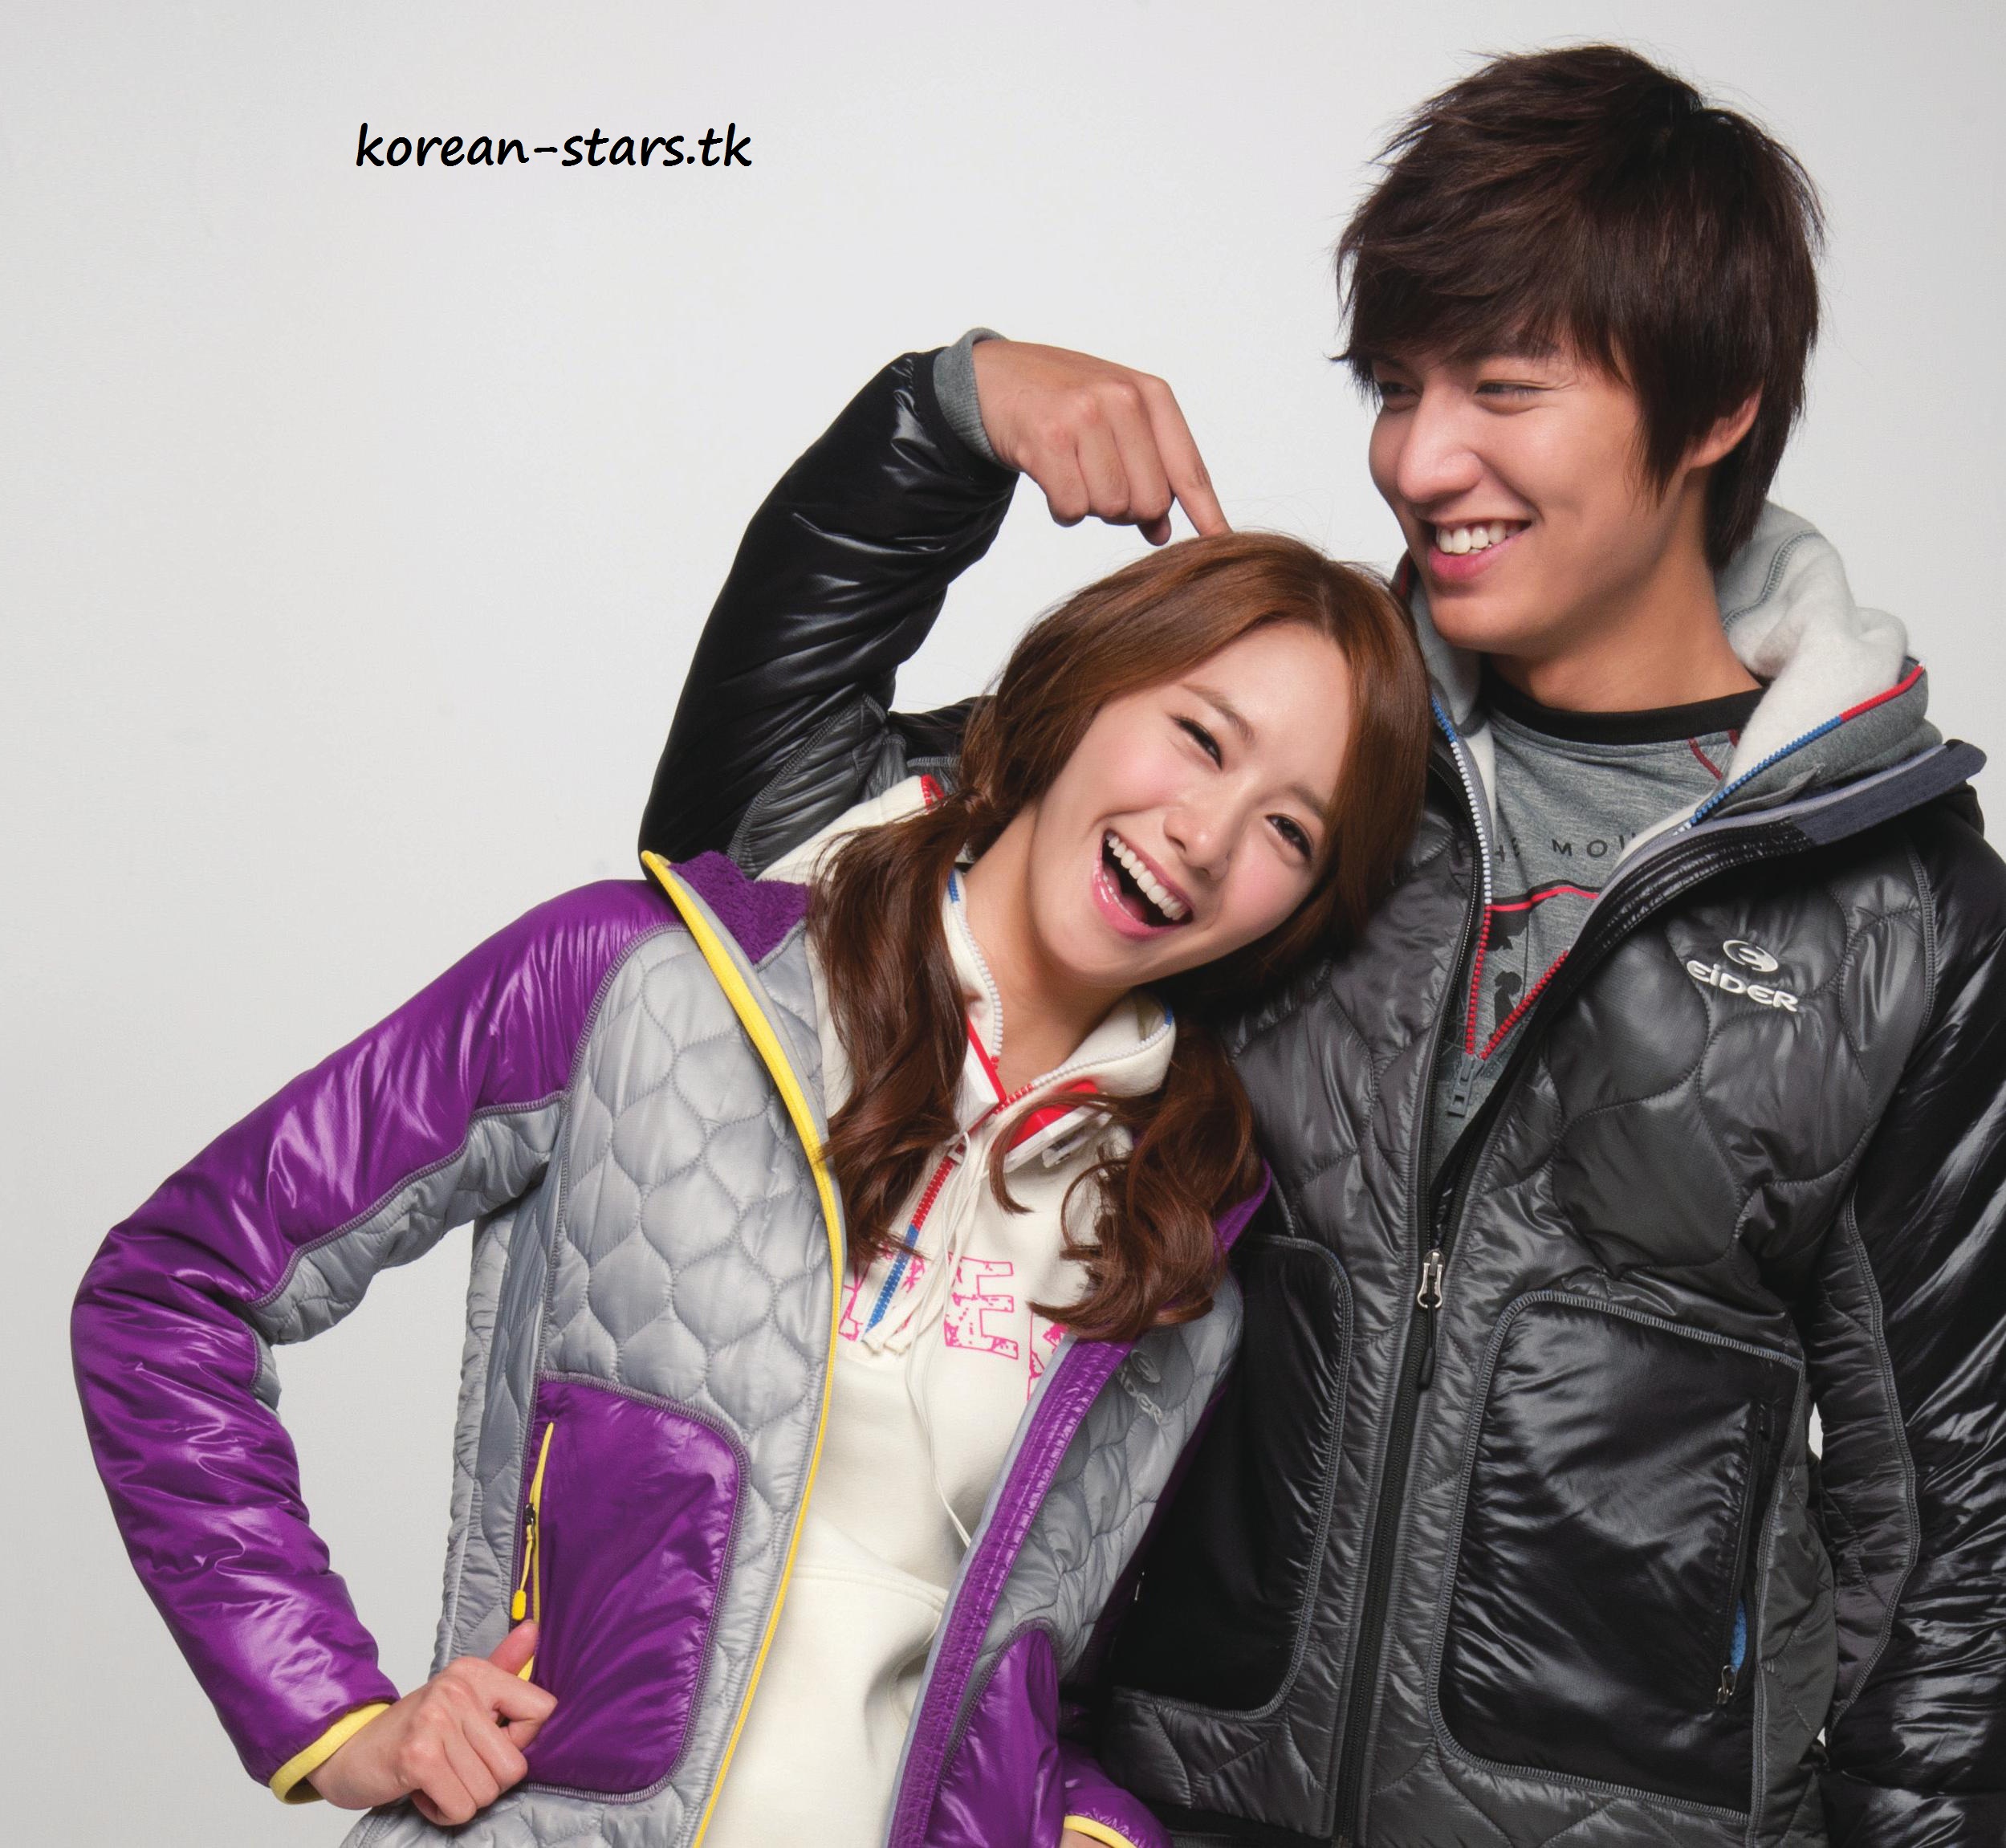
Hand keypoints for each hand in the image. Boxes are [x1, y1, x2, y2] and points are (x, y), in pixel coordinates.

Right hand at [311, 1620, 554, 1824]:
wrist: (349, 1750)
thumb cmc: (414, 1728)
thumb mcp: (462, 1691)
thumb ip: (503, 1665)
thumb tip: (533, 1627)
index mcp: (475, 1673)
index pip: (542, 1710)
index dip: (521, 1741)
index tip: (489, 1740)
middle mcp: (458, 1690)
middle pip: (514, 1766)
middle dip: (487, 1780)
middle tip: (457, 1765)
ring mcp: (436, 1722)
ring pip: (487, 1791)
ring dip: (463, 1797)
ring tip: (439, 1775)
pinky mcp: (418, 1758)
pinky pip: (460, 1807)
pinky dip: (444, 1811)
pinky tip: (424, 1790)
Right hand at [970, 340, 1227, 544]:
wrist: (993, 377)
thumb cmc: (1062, 402)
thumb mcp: (1116, 423)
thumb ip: (1147, 469)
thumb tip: (1162, 534)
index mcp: (1151, 394)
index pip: (1188, 468)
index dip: (1206, 512)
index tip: (1221, 542)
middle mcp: (1123, 399)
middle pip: (1150, 501)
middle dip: (1126, 510)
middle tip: (1099, 485)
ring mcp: (1086, 416)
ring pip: (1111, 506)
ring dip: (1091, 507)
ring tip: (1072, 475)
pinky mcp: (1048, 438)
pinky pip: (1073, 508)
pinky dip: (1063, 509)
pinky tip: (1051, 481)